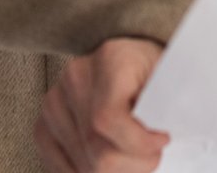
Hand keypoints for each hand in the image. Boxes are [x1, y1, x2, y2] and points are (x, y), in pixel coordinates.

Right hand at [36, 37, 167, 172]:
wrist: (132, 55)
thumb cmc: (155, 70)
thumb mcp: (172, 76)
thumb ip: (170, 104)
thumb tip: (164, 136)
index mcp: (110, 60)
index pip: (107, 119)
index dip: (137, 143)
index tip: (162, 142)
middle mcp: (76, 78)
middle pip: (96, 148)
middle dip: (131, 166)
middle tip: (152, 158)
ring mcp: (55, 101)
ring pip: (82, 163)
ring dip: (113, 172)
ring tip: (133, 159)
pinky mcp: (44, 123)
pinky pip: (60, 165)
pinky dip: (86, 172)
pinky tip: (108, 164)